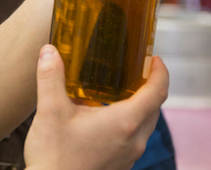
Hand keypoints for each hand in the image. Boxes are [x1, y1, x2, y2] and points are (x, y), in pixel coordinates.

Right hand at [24, 45, 168, 169]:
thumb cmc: (55, 158)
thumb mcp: (49, 111)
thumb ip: (51, 77)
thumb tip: (50, 52)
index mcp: (124, 122)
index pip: (157, 93)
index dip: (160, 73)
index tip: (155, 59)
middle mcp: (133, 141)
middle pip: (154, 108)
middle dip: (149, 87)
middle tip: (136, 71)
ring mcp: (128, 156)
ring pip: (144, 126)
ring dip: (138, 107)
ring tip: (117, 92)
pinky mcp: (119, 166)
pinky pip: (132, 140)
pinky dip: (126, 124)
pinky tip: (102, 119)